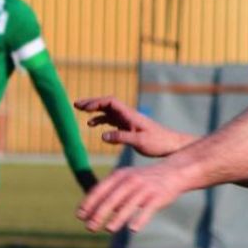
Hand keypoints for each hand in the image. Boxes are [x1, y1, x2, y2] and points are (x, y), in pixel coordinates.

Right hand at [74, 96, 191, 157]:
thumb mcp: (140, 141)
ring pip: (108, 112)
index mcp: (130, 115)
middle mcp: (128, 115)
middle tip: (75, 104)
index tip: (83, 108)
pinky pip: (112, 121)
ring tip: (81, 113)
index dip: (96, 103)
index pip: (110, 102)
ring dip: (95, 111)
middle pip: (107, 104)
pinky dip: (102, 121)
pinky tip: (94, 126)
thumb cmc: (158, 142)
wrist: (171, 145)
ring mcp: (128, 121)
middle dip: (91, 103)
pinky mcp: (129, 128)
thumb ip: (121, 137)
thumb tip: (102, 135)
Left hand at [76, 165, 186, 233]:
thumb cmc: (144, 180)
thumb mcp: (125, 179)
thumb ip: (110, 192)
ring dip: (117, 218)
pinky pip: (148, 210)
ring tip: (108, 229)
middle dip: (99, 214)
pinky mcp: (158, 197)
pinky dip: (140, 219)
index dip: (89, 203)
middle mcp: (131, 180)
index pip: (100, 189)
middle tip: (89, 228)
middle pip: (111, 199)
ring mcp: (145, 188)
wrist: (173, 172)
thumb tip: (91, 210)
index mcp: (120, 175)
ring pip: (129, 205)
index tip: (79, 216)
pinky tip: (132, 229)